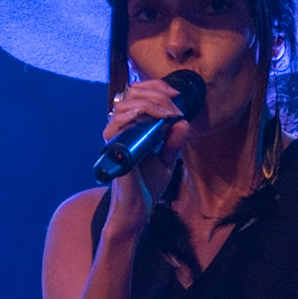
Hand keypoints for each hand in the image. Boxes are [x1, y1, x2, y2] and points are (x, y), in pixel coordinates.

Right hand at [100, 78, 188, 230]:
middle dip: (156, 94)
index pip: (135, 95)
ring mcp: (114, 139)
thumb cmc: (147, 186)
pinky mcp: (114, 150)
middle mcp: (119, 131)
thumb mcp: (166, 160)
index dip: (155, 87)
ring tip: (169, 114)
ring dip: (151, 104)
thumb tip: (183, 122)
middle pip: (129, 95)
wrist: (138, 210)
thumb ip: (172, 141)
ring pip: (123, 105)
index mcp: (130, 129)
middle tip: (175, 107)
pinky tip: (155, 119)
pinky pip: (118, 124)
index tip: (176, 94)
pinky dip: (137, 116)